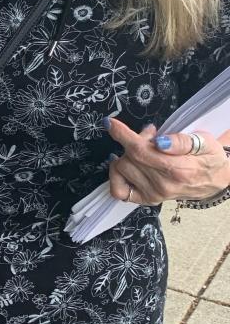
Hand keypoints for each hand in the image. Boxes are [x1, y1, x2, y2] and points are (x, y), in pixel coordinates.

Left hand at [106, 118, 229, 204]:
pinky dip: (117, 177)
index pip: (140, 150)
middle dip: (133, 141)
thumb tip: (160, 141)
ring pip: (121, 169)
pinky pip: (119, 191)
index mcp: (177, 169)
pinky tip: (128, 166)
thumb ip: (182, 141)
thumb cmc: (208, 158)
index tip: (110, 123)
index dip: (122, 135)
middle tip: (149, 136)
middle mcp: (162, 185)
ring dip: (127, 156)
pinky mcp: (147, 200)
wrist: (214, 180)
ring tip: (144, 150)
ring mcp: (153, 194)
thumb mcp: (204, 142)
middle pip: (129, 157)